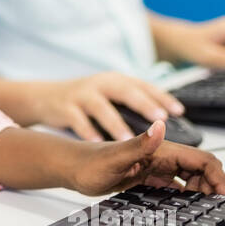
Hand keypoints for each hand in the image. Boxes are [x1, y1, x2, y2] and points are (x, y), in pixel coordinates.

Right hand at [34, 72, 184, 141]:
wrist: (46, 97)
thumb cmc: (86, 100)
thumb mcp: (110, 96)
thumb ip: (132, 106)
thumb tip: (162, 128)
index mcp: (117, 81)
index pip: (143, 86)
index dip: (162, 97)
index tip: (178, 111)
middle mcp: (101, 84)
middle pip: (125, 91)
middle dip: (143, 104)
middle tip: (158, 119)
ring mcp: (82, 94)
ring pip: (101, 108)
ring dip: (115, 123)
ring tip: (128, 139)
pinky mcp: (65, 107)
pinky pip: (78, 121)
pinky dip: (88, 132)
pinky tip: (97, 144)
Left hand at [67, 119, 224, 196]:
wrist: (72, 168)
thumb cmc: (89, 162)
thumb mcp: (116, 157)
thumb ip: (140, 143)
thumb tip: (160, 125)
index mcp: (161, 149)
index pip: (203, 160)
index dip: (219, 178)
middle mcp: (162, 156)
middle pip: (201, 171)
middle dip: (214, 188)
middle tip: (217, 210)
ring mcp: (156, 167)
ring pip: (190, 180)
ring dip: (201, 194)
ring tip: (205, 212)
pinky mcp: (148, 177)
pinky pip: (175, 187)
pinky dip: (185, 197)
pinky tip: (184, 209)